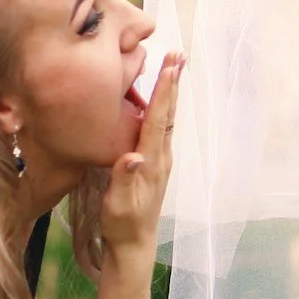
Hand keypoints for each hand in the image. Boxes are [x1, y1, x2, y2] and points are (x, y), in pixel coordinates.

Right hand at [98, 52, 182, 264]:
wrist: (134, 244)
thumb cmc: (122, 224)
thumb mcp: (118, 204)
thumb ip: (124, 179)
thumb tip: (132, 157)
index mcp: (152, 161)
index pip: (159, 120)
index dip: (164, 92)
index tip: (171, 67)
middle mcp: (161, 157)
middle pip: (169, 112)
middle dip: (173, 82)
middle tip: (179, 54)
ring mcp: (160, 160)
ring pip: (167, 118)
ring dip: (170, 92)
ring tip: (173, 68)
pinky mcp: (155, 163)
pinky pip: (160, 128)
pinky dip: (161, 108)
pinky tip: (158, 100)